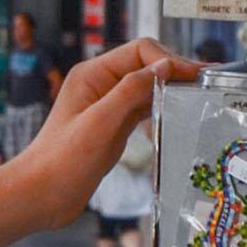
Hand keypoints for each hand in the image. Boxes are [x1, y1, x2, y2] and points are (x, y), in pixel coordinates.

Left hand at [4, 39, 190, 233]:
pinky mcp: (113, 126)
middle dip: (175, 71)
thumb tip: (164, 66)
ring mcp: (107, 105)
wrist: (41, 195)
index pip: (140, 51)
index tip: (195, 75)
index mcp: (92, 74)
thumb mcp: (100, 123)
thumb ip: (131, 91)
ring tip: (198, 96)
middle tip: (205, 85)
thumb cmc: (62, 161)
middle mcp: (100, 84)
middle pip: (146, 65)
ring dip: (171, 89)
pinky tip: (177, 113)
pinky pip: (143, 107)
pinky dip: (161, 107)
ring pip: (147, 87)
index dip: (170, 60)